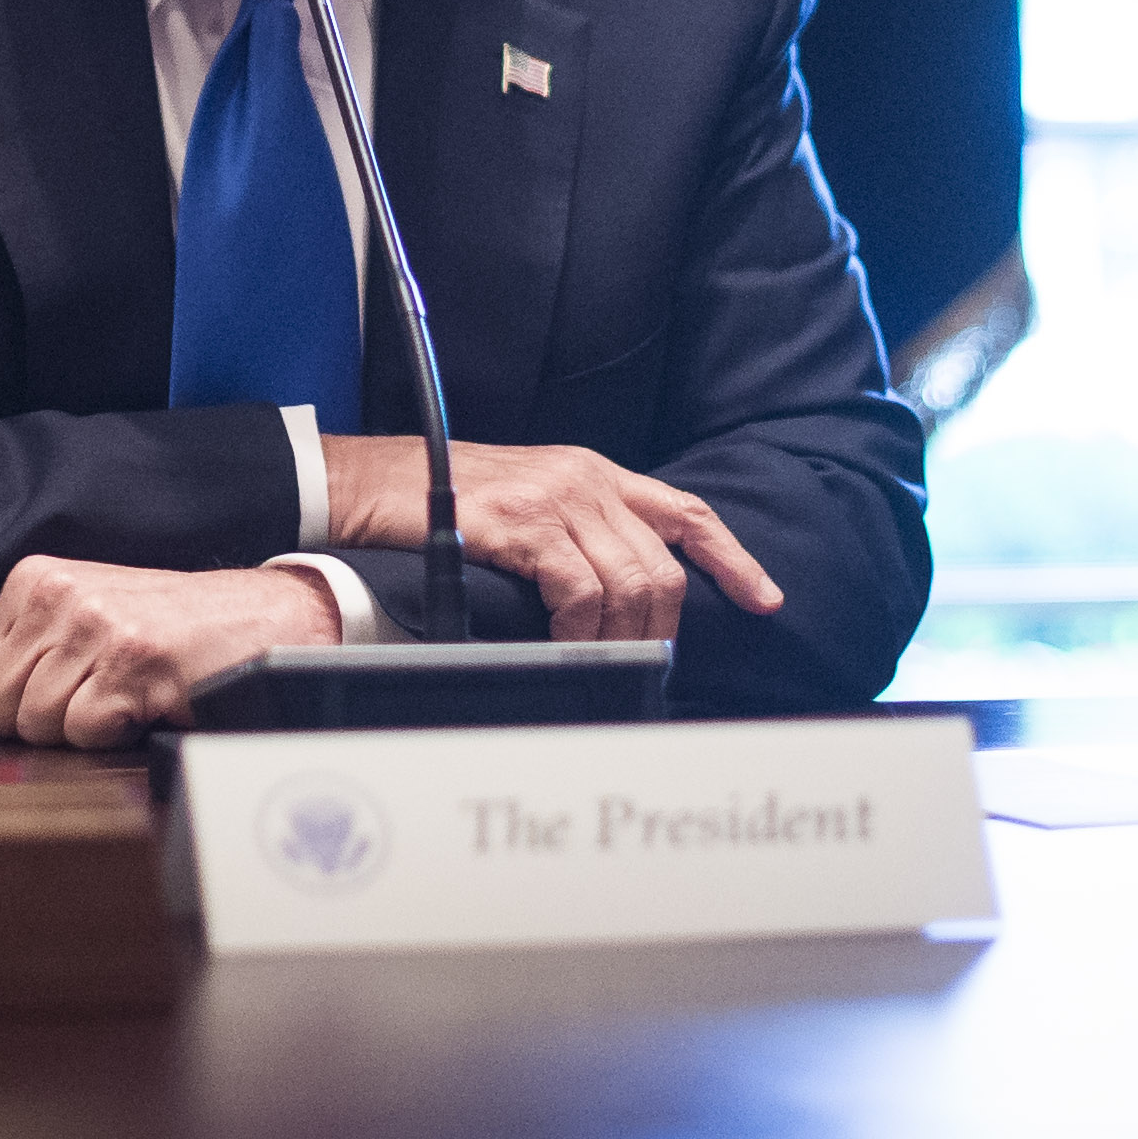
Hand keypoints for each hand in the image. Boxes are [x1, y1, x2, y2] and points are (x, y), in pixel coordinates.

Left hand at [0, 558, 335, 746]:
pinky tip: (144, 704)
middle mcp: (59, 595)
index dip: (19, 704)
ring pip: (38, 725)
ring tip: (122, 695)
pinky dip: (115, 735)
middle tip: (96, 697)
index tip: (68, 688)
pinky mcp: (130, 662)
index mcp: (35, 581)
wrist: (258, 617)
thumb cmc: (167, 628)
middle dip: (44, 723)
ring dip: (84, 729)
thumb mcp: (77, 632)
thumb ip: (6, 666)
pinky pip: (85, 733)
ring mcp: (94, 626)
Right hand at [318, 435, 784, 640]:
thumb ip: (577, 531)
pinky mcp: (524, 523)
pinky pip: (580, 590)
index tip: (765, 600)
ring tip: (598, 662)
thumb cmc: (440, 498)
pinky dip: (580, 629)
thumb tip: (614, 596)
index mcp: (595, 472)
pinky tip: (563, 641)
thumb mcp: (527, 501)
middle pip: (663, 567)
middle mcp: (586, 479)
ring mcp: (556, 498)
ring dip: (621, 639)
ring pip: (631, 585)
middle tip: (639, 666)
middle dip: (661, 630)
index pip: (687, 514)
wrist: (372, 482)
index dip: (733, 559)